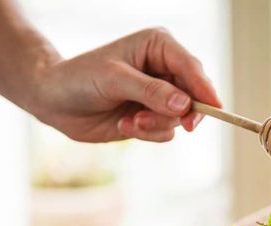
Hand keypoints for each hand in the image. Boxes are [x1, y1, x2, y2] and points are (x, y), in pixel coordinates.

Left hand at [31, 27, 220, 142]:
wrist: (55, 101)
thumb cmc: (80, 78)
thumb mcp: (115, 80)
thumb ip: (151, 91)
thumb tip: (184, 104)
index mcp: (159, 46)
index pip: (191, 67)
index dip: (205, 88)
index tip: (215, 107)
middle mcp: (164, 69)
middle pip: (194, 95)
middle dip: (180, 112)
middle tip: (183, 126)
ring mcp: (160, 95)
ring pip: (180, 118)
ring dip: (156, 124)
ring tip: (131, 121)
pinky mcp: (153, 117)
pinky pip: (166, 132)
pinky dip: (148, 134)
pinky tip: (124, 124)